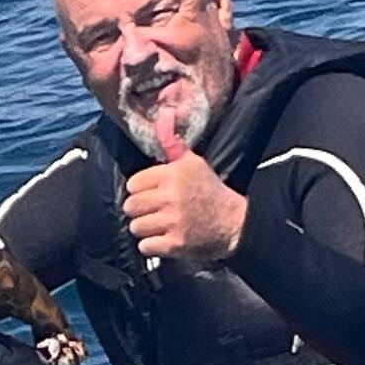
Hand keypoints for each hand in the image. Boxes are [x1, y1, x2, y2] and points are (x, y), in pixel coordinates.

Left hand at [122, 110, 245, 261]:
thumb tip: (163, 117)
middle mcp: (170, 197)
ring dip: (145, 228)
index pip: (133, 184)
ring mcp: (172, 222)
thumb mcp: (194, 164)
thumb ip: (173, 146)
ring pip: (136, 227)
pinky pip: (145, 246)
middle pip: (131, 206)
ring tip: (158, 225)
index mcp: (172, 175)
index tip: (151, 193)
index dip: (140, 190)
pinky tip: (163, 239)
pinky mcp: (175, 244)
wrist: (234, 223)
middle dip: (139, 209)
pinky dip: (151, 245)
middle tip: (152, 211)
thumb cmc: (210, 191)